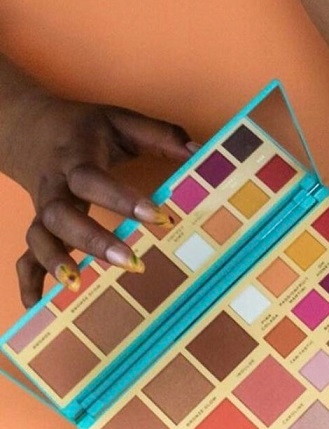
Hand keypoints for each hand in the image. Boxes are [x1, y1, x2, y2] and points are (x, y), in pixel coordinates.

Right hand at [2, 90, 193, 306]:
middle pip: (60, 215)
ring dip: (56, 262)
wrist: (28, 127)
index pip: (93, 180)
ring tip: (77, 286)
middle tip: (132, 263)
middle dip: (93, 241)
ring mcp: (42, 210)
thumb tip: (202, 152)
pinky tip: (39, 306)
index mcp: (75, 159)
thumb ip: (161, 135)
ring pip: (39, 237)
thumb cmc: (85, 129)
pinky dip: (29, 281)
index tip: (162, 218)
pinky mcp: (38, 227)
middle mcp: (54, 187)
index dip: (124, 200)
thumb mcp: (121, 122)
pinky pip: (25, 256)